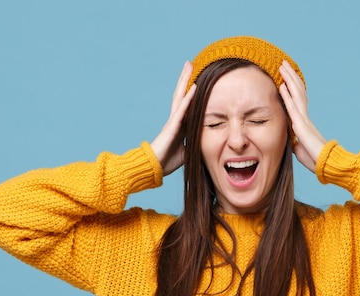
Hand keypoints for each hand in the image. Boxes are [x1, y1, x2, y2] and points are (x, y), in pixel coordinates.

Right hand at [150, 61, 196, 175]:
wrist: (154, 167)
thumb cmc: (168, 161)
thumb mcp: (186, 150)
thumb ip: (194, 143)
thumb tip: (204, 143)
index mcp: (180, 124)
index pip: (187, 104)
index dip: (191, 91)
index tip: (197, 78)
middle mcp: (176, 119)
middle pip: (181, 94)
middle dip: (186, 78)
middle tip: (190, 63)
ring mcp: (173, 121)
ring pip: (180, 96)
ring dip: (185, 80)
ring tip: (190, 65)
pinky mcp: (173, 126)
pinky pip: (182, 109)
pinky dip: (189, 98)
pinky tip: (194, 86)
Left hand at [279, 60, 326, 172]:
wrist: (326, 166)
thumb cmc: (315, 160)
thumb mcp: (300, 149)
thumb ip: (296, 142)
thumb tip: (293, 141)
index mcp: (304, 123)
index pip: (297, 100)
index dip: (292, 87)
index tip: (285, 77)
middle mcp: (305, 118)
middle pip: (298, 91)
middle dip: (290, 77)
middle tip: (284, 64)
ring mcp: (304, 120)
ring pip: (296, 94)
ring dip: (289, 79)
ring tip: (282, 66)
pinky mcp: (302, 126)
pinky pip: (293, 108)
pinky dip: (287, 96)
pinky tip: (281, 85)